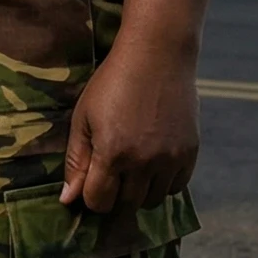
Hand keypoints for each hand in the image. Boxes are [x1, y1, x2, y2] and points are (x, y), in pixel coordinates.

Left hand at [59, 38, 198, 212]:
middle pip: (127, 204)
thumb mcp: (84, 116)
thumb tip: (68, 199)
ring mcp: (170, 158)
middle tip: (113, 170)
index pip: (99, 202)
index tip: (93, 181)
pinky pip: (177, 187)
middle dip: (116, 194)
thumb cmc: (113, 82)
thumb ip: (76, 160)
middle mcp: (143, 161)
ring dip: (140, 190)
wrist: (157, 53)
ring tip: (134, 163)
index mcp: (112, 152)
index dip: (91, 196)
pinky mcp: (190, 152)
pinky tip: (155, 160)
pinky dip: (164, 181)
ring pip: (153, 200)